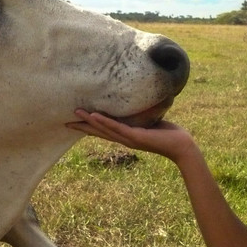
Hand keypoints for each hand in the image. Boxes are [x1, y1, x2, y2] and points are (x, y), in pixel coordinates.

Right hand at [66, 109, 195, 161]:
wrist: (181, 146)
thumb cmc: (169, 133)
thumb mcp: (151, 120)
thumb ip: (142, 114)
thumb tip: (139, 100)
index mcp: (126, 135)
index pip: (103, 130)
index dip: (88, 126)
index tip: (74, 122)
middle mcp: (124, 138)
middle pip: (98, 132)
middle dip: (82, 127)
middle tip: (65, 122)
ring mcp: (129, 138)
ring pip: (104, 129)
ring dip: (89, 122)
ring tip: (76, 114)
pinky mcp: (136, 136)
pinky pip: (117, 127)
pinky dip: (104, 122)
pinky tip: (93, 116)